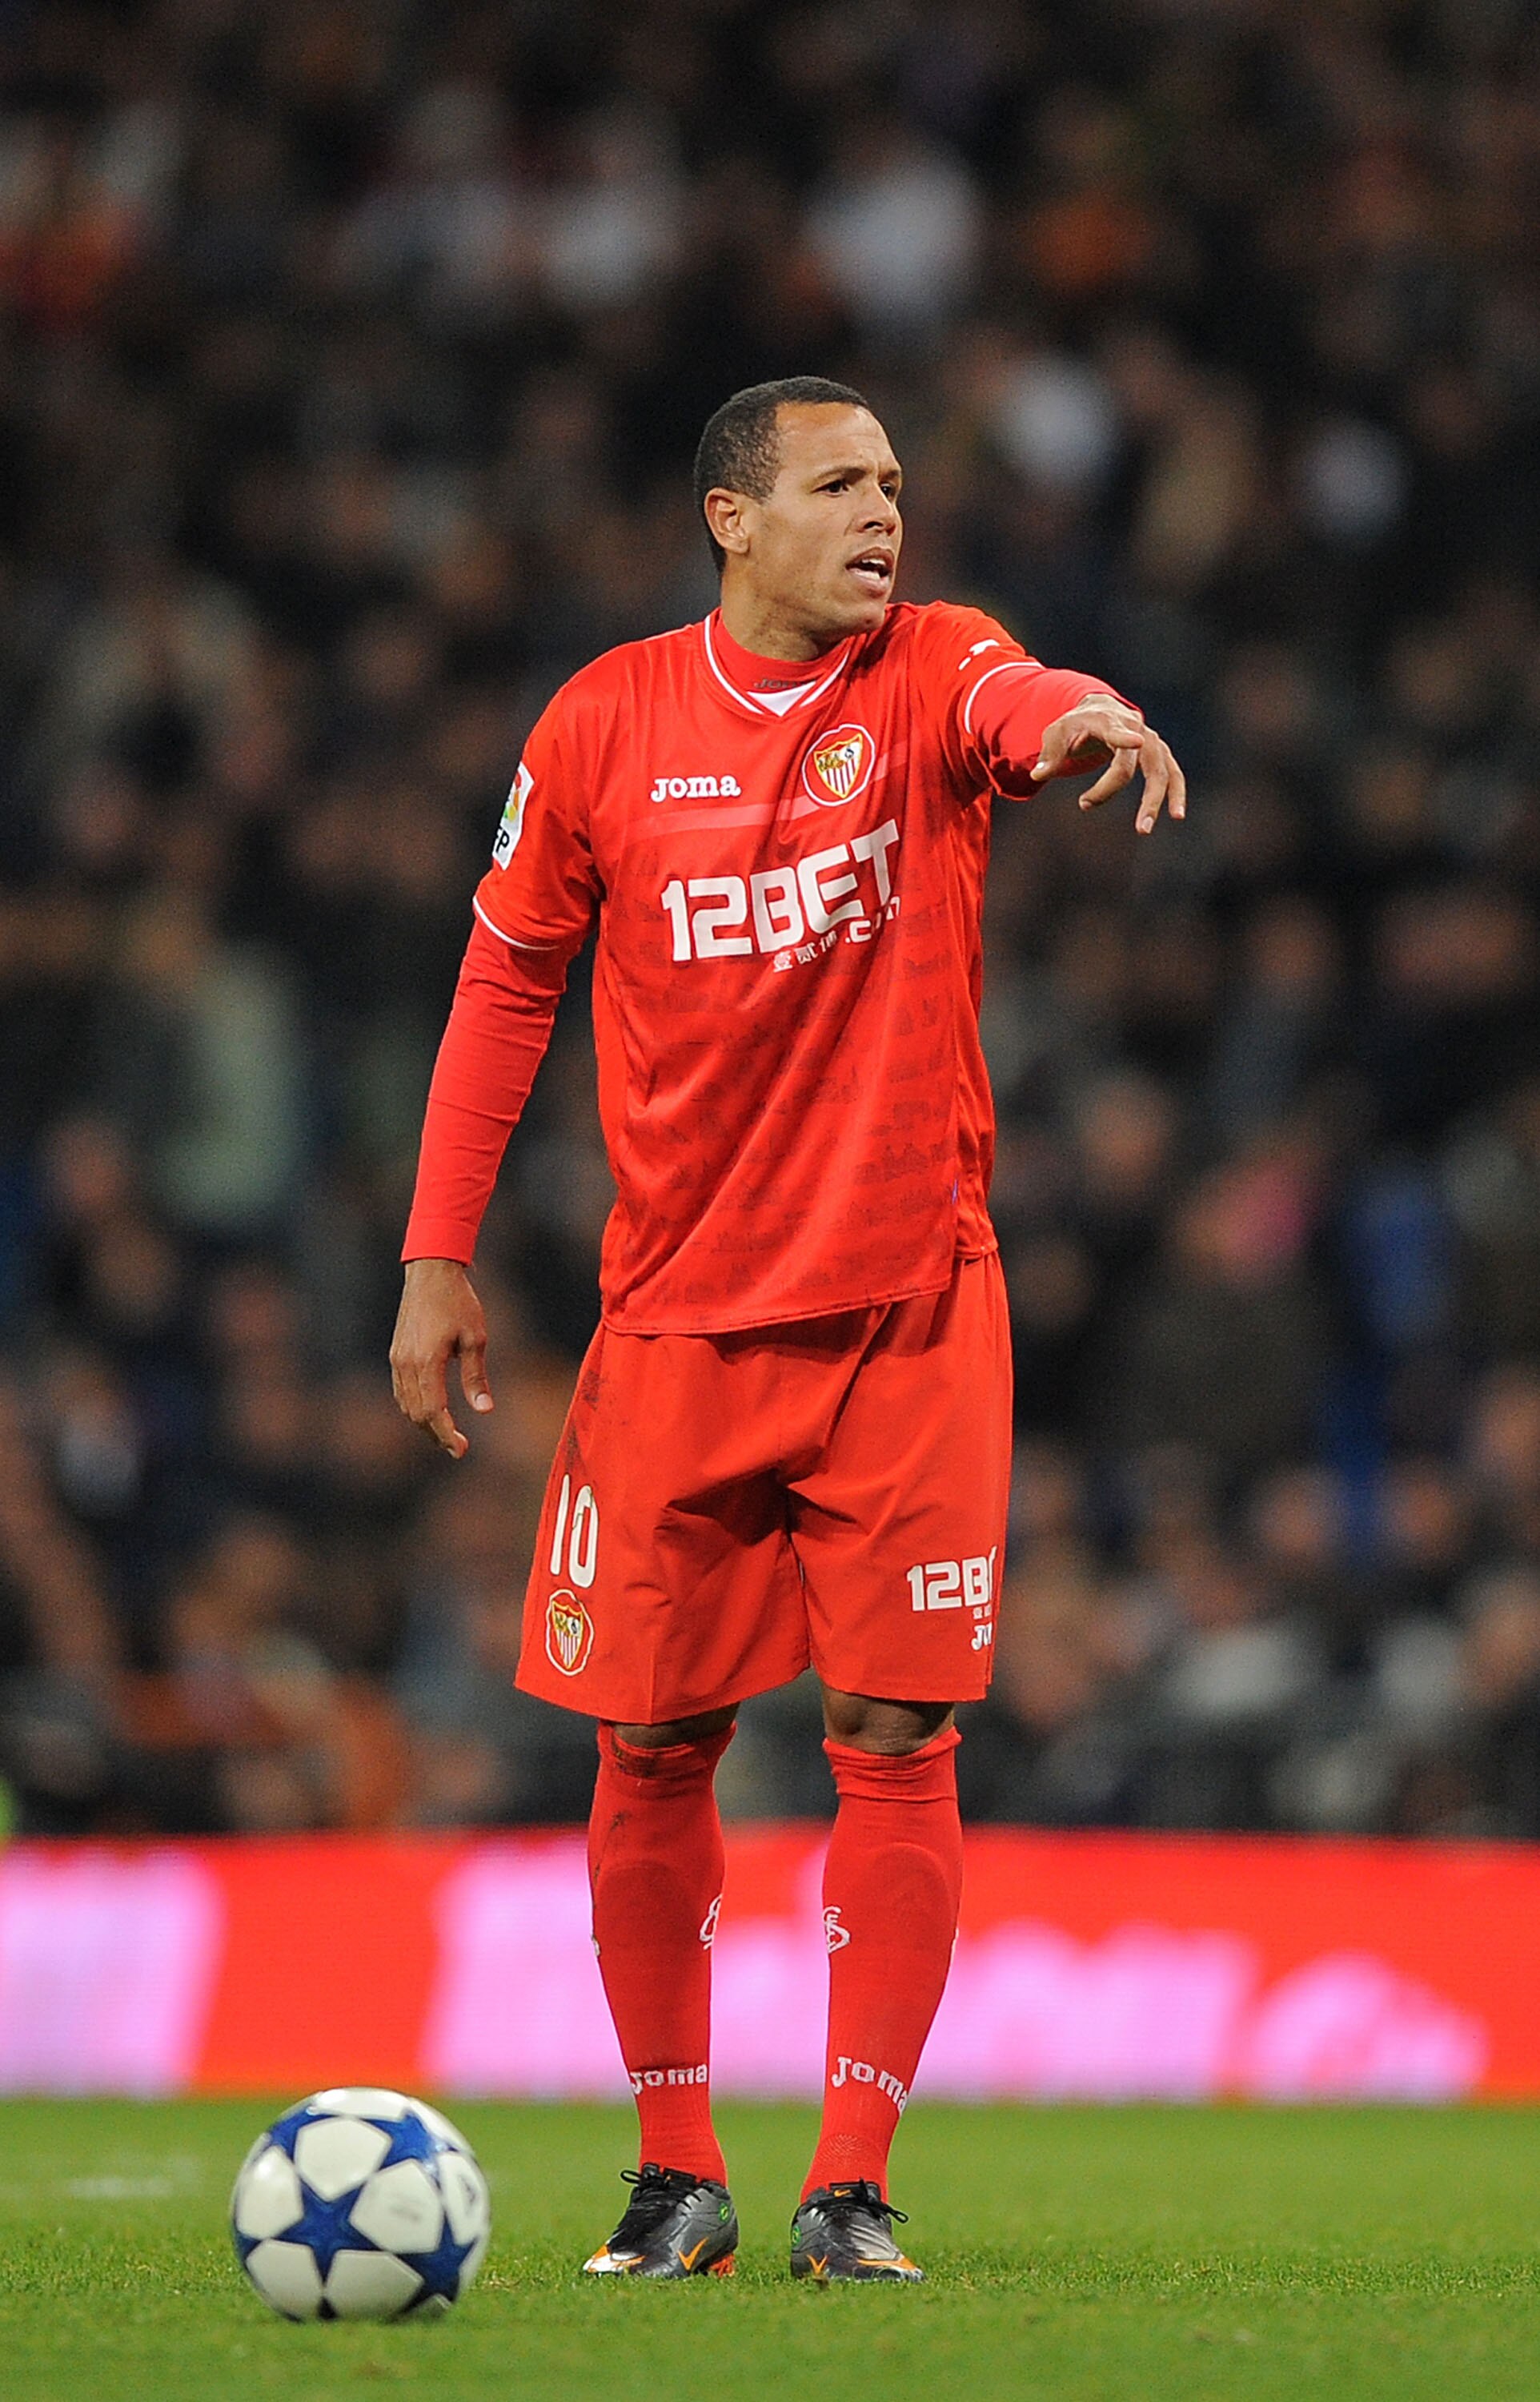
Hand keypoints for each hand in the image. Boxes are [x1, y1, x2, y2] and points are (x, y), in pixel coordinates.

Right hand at [390, 1258, 492, 1458]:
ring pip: (406, 1406)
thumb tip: (484, 1410)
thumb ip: (476, 1376)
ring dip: (425, 1424)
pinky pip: (402, 1392)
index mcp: (426, 1361)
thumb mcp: (476, 1338)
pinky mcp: (396, 1354)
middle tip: (458, 1449)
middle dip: (437, 1435)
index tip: (461, 1450)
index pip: (434, 1411)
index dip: (447, 1435)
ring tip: (447, 1435)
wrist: (430, 1273)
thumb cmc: (458, 1302)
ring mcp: (397, 1359)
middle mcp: (406, 1364)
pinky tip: (431, 1412)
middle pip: (417, 1414)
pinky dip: (415, 1408)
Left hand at [1031, 697, 1186, 833]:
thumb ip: (1049, 755)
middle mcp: (1135, 729)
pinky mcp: (1159, 754)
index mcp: (1107, 721)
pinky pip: (1172, 774)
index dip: (1125, 738)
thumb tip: (1037, 776)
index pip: (1116, 731)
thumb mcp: (1055, 734)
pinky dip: (1175, 793)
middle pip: (1141, 762)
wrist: (1099, 709)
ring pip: (1163, 771)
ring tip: (1144, 828)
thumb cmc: (1075, 725)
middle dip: (1133, 792)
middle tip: (1122, 820)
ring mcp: (1150, 741)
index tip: (1136, 742)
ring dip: (1156, 800)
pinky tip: (1177, 814)